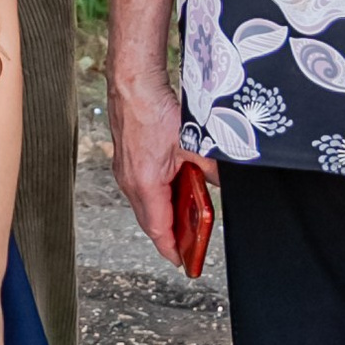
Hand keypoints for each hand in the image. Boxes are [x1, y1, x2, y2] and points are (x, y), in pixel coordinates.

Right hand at [107, 63, 192, 260]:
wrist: (133, 84)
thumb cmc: (154, 110)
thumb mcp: (192, 143)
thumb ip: (209, 167)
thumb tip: (219, 181)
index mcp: (146, 184)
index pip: (158, 228)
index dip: (171, 248)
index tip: (181, 261)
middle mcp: (130, 181)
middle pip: (150, 219)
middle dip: (168, 234)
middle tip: (187, 245)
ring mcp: (125, 171)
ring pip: (145, 203)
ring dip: (163, 213)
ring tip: (184, 218)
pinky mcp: (125, 159)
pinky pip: (141, 188)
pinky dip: (157, 196)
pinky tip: (173, 188)